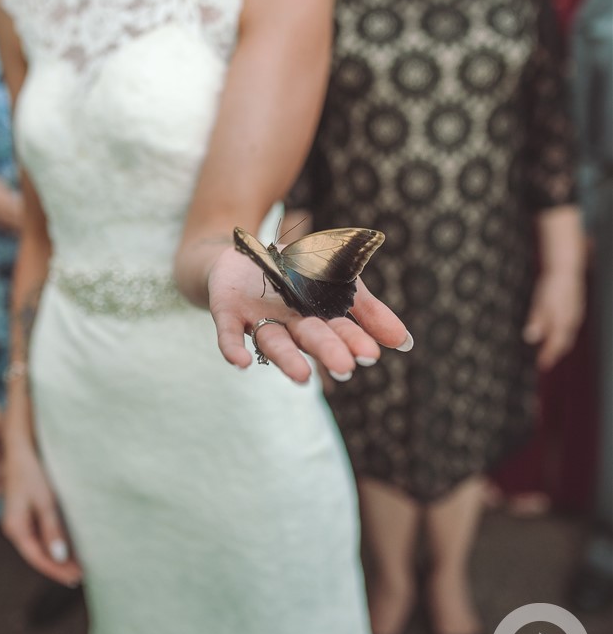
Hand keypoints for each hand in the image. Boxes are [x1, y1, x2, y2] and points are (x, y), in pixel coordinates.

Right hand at [2, 441, 81, 585]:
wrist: (22, 448)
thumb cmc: (32, 472)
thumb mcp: (45, 501)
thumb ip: (52, 529)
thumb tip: (59, 557)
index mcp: (15, 528)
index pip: (37, 558)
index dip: (56, 570)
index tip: (75, 578)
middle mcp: (15, 528)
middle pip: (37, 555)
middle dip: (58, 567)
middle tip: (80, 577)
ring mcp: (19, 521)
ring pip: (39, 546)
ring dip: (56, 557)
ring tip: (77, 567)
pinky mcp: (26, 513)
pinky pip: (39, 535)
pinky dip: (53, 543)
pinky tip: (67, 548)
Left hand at [208, 246, 411, 383]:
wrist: (244, 256)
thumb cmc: (298, 274)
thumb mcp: (338, 282)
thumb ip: (369, 312)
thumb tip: (405, 343)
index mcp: (317, 319)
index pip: (339, 331)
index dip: (353, 341)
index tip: (369, 355)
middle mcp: (289, 325)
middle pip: (309, 339)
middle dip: (327, 352)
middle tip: (344, 369)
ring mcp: (258, 319)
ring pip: (274, 343)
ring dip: (288, 360)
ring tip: (302, 377)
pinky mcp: (227, 312)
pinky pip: (227, 334)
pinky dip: (233, 348)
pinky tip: (240, 364)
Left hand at [523, 268, 584, 370]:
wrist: (567, 269)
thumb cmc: (552, 286)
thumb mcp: (540, 303)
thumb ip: (537, 321)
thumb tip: (530, 338)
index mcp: (564, 321)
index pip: (556, 345)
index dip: (549, 356)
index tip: (541, 365)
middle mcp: (573, 321)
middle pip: (564, 343)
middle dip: (554, 353)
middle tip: (544, 361)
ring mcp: (576, 315)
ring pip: (569, 336)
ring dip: (560, 345)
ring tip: (550, 351)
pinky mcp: (577, 310)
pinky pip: (571, 328)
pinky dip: (564, 335)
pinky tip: (557, 334)